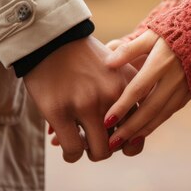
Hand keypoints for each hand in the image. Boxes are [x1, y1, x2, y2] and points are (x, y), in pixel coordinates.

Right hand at [23, 35, 142, 161]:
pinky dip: (70, 154)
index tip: (114, 136)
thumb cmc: (82, 55)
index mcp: (128, 84)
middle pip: (122, 144)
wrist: (50, 37)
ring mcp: (86, 104)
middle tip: (95, 139)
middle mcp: (112, 96)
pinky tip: (62, 145)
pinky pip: (73, 150)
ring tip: (80, 143)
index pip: (140, 128)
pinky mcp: (59, 111)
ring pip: (100, 152)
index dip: (129, 140)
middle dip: (109, 147)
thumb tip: (128, 137)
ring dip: (90, 152)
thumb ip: (124, 94)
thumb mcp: (114, 67)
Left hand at [103, 30, 190, 149]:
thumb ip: (129, 49)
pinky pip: (170, 112)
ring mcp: (185, 88)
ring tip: (123, 144)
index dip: (122, 106)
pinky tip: (141, 132)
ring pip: (162, 115)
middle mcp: (175, 78)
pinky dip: (155, 124)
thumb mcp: (151, 34)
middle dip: (130, 128)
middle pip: (150, 109)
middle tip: (112, 144)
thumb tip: (108, 63)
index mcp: (162, 62)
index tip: (106, 120)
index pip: (138, 89)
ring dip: (142, 131)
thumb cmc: (173, 31)